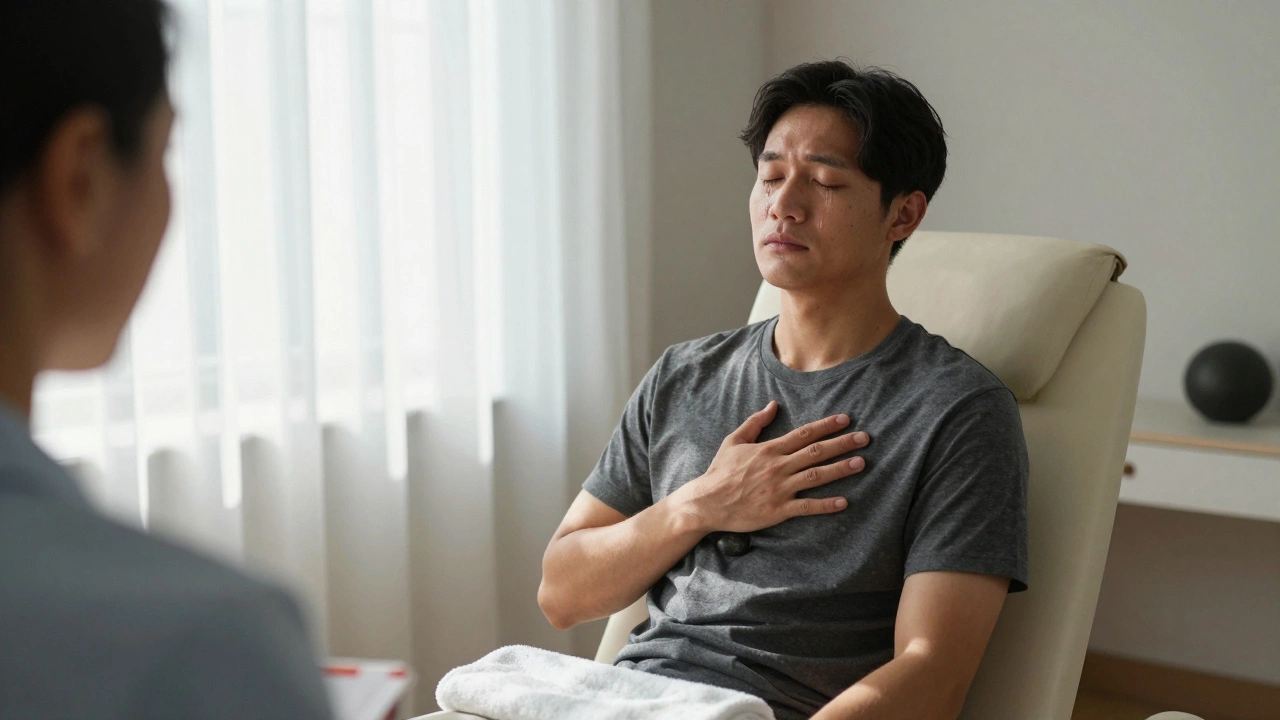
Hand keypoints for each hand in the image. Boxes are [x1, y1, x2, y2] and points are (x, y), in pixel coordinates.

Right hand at [673, 401, 868, 533]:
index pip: (804, 433)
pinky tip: (844, 502)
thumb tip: (772, 405)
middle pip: (816, 452)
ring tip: (861, 463)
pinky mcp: (778, 510)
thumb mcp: (733, 441)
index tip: (846, 419)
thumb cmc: (720, 471)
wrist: (707, 502)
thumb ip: (754, 423)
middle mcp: (778, 467)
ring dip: (840, 469)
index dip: (826, 425)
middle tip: (865, 438)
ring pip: (816, 476)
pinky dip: (826, 505)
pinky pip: (807, 507)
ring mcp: (779, 489)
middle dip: (842, 443)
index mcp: (769, 449)